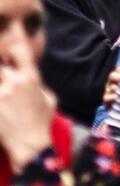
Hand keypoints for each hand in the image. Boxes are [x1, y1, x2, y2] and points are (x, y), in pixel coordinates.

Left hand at [0, 40, 53, 171]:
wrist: (32, 146)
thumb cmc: (43, 123)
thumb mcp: (48, 98)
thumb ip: (36, 84)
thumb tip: (30, 80)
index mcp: (30, 77)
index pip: (19, 49)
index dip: (14, 42)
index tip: (11, 39)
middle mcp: (13, 84)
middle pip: (0, 64)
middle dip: (3, 68)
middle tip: (6, 75)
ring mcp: (0, 96)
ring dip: (0, 82)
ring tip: (4, 89)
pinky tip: (1, 103)